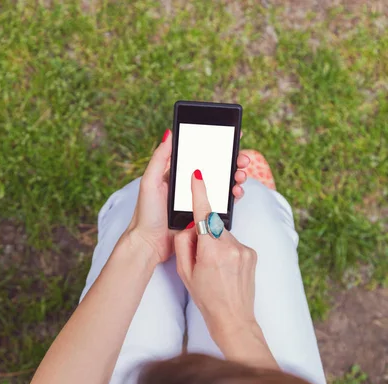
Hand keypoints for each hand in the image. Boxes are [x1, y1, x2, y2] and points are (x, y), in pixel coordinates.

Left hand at [127, 130, 249, 264]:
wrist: (150, 244)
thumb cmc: (146, 214)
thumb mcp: (150, 182)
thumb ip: (159, 158)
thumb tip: (169, 133)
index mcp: (177, 174)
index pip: (200, 154)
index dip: (217, 145)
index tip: (232, 136)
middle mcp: (189, 185)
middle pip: (216, 168)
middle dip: (233, 162)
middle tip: (242, 160)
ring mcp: (198, 200)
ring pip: (222, 185)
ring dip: (235, 178)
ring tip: (240, 176)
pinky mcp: (204, 215)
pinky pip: (222, 203)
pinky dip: (232, 196)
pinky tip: (236, 192)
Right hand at [174, 170, 257, 347]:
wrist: (233, 319)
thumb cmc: (207, 298)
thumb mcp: (185, 273)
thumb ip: (184, 245)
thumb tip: (189, 228)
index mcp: (212, 251)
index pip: (203, 215)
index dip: (200, 193)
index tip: (198, 175)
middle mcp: (231, 247)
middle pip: (212, 228)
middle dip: (204, 237)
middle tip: (201, 261)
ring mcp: (245, 250)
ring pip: (224, 236)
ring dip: (217, 246)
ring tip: (216, 270)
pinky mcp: (253, 253)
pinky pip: (235, 244)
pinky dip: (228, 252)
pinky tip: (227, 271)